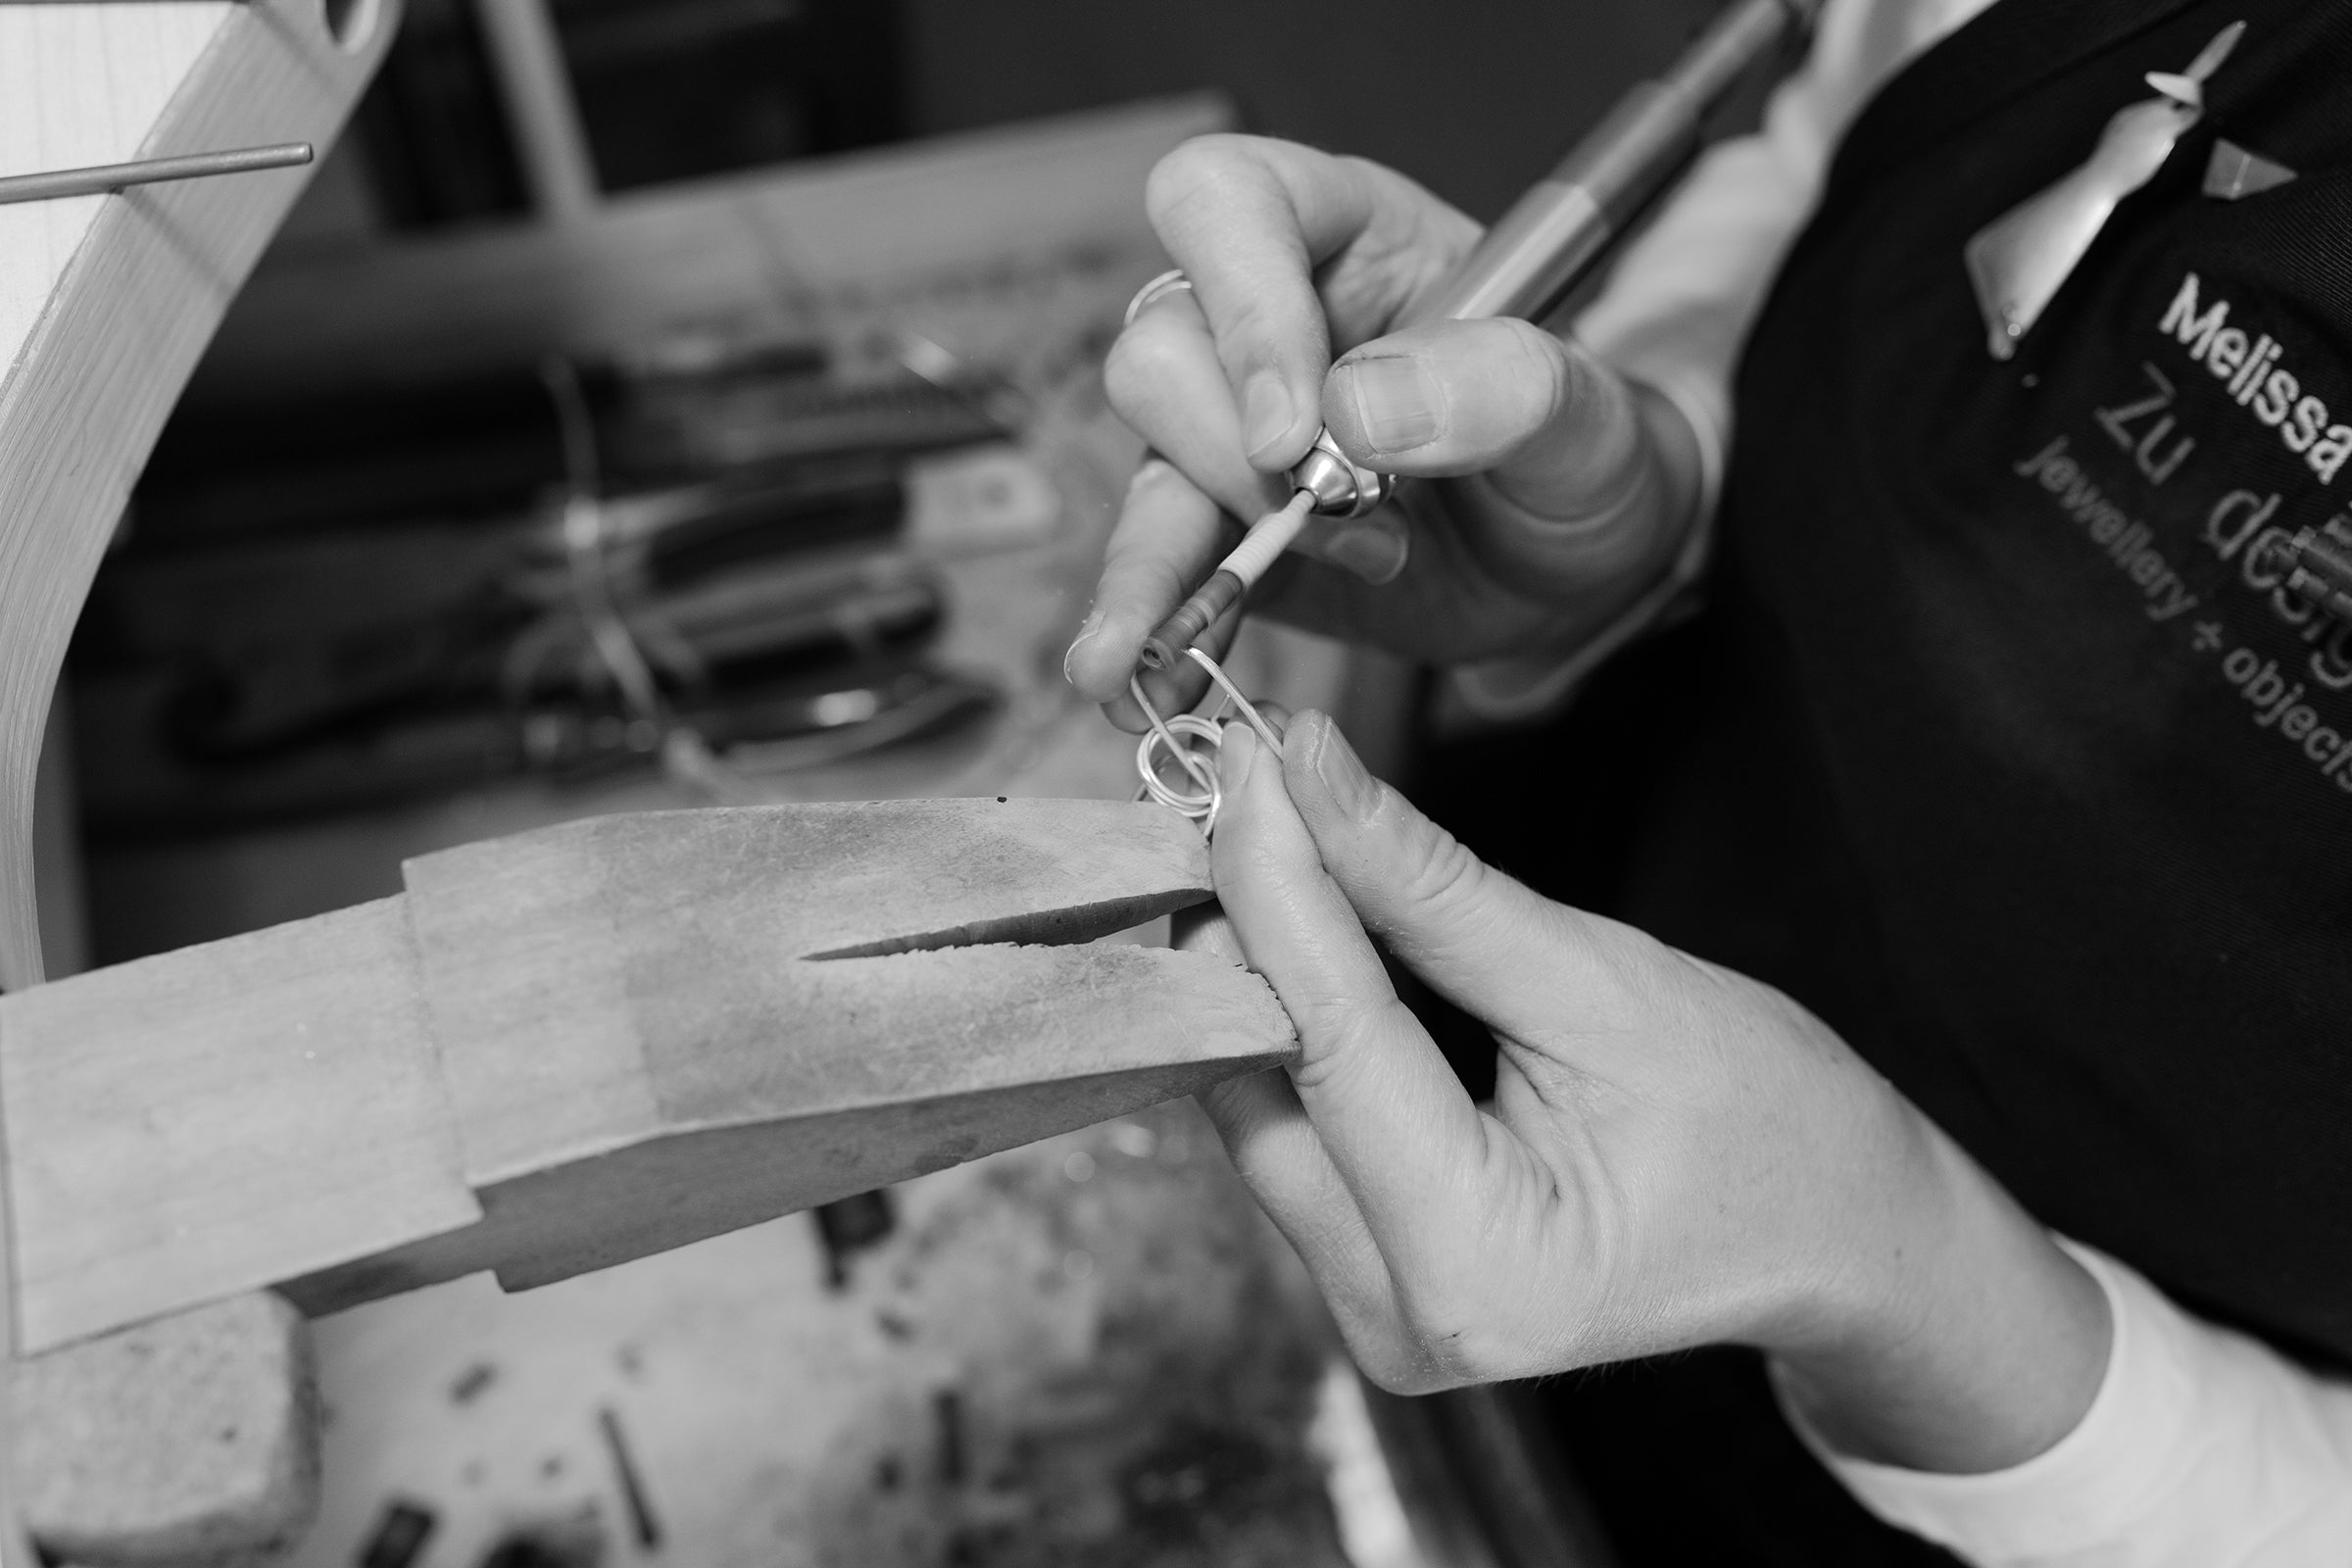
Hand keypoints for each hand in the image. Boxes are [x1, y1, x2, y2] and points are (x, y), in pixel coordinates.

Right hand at [1065, 134, 1701, 729]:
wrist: (1583, 565)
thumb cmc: (1586, 452)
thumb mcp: (1590, 412)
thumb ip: (1504, 385)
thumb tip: (1355, 410)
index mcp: (1346, 235)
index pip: (1226, 201)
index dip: (1240, 307)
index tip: (1297, 430)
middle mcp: (1262, 320)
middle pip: (1162, 349)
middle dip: (1237, 456)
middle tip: (1359, 522)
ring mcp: (1229, 431)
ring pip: (1145, 466)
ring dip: (1170, 559)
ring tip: (1214, 628)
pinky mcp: (1220, 532)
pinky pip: (1157, 571)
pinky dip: (1152, 629)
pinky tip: (1158, 684)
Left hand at [1196, 710, 2110, 1474]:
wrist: (1837, 1234)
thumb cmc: (1766, 1122)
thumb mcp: (1603, 982)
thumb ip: (1433, 889)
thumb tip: (1309, 774)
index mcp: (1475, 1264)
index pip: (1327, 1040)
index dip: (1276, 882)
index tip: (1251, 754)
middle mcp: (1399, 1316)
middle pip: (1265, 1082)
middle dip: (1249, 920)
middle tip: (1257, 775)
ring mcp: (1373, 1312)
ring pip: (1258, 1102)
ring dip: (1258, 964)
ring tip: (1282, 831)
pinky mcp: (1368, 1276)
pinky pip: (1292, 1126)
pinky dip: (1294, 1018)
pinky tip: (1306, 924)